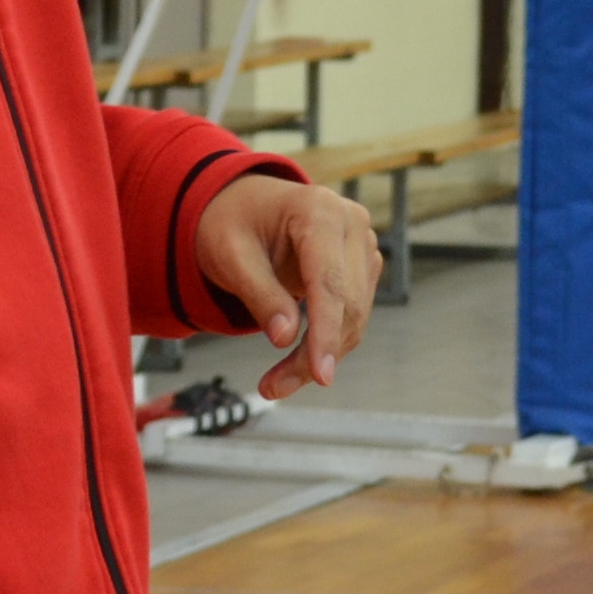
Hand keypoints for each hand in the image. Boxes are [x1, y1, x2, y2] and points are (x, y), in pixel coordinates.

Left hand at [192, 173, 383, 399]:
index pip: (330, 282)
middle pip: (347, 305)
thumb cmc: (231, 222)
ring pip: (355, 316)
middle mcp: (351, 224)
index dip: (326, 333)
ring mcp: (362, 244)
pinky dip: (327, 343)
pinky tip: (296, 361)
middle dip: (315, 354)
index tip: (319, 375)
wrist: (243, 205)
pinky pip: (352, 314)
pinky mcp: (361, 267)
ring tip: (276, 383)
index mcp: (318, 211)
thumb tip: (285, 337)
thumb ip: (258, 293)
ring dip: (321, 355)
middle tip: (274, 388)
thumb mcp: (230, 255)